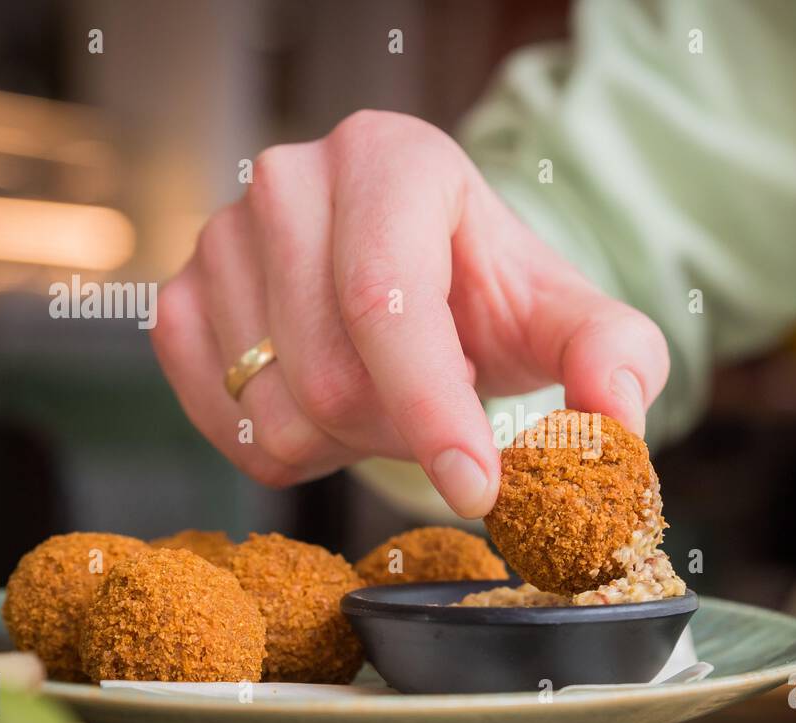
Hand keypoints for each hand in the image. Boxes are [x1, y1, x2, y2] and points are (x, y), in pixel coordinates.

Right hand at [152, 110, 668, 517]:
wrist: (414, 281)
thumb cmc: (488, 296)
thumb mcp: (565, 315)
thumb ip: (616, 354)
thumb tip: (616, 415)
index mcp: (389, 159)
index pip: (388, 301)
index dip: (434, 410)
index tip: (480, 489)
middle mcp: (289, 183)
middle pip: (330, 374)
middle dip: (403, 429)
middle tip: (442, 411)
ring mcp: (219, 239)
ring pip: (277, 413)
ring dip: (350, 440)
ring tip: (385, 393)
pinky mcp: (180, 301)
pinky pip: (229, 429)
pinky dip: (293, 447)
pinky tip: (331, 404)